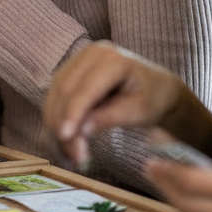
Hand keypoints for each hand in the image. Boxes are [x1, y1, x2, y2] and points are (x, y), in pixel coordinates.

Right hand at [44, 41, 183, 167]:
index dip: (72, 113)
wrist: (155, 86)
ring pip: (56, 93)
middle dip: (63, 125)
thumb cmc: (152, 98)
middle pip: (65, 90)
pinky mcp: (71, 70)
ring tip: (67, 155)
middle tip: (72, 158)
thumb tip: (82, 131)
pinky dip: (56, 119)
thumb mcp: (139, 112)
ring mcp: (78, 59)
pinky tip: (63, 140)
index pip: (85, 88)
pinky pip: (56, 95)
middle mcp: (91, 53)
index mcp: (113, 59)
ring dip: (56, 125)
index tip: (65, 138)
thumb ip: (111, 118)